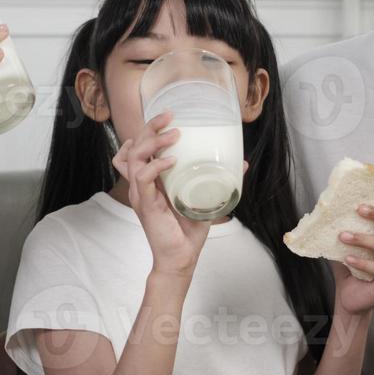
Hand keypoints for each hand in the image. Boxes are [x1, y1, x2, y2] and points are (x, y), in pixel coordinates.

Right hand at [111, 110, 210, 279]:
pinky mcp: (147, 205)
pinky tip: (173, 161)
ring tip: (174, 135)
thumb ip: (217, 180)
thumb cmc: (187, 230)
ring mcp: (142, 194)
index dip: (147, 130)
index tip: (168, 118)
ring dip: (153, 142)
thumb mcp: (203, 198)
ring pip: (134, 157)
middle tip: (170, 115)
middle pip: (133, 145)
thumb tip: (240, 164)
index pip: (136, 148)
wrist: (181, 258)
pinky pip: (143, 177)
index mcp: (150, 180)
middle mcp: (142, 184)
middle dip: (149, 126)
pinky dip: (156, 165)